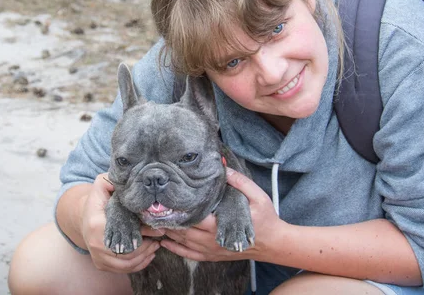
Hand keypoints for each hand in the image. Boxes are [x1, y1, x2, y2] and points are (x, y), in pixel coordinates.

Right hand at [81, 173, 161, 272]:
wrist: (82, 218)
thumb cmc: (96, 201)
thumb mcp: (101, 185)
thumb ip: (111, 180)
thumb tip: (125, 178)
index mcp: (96, 224)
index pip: (125, 234)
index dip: (145, 233)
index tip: (158, 229)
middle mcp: (95, 243)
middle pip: (128, 252)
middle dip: (147, 247)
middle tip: (159, 239)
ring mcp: (97, 256)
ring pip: (126, 264)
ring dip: (144, 257)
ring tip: (155, 246)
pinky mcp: (101, 264)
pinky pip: (122, 270)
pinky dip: (137, 265)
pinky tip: (148, 256)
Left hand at [161, 167, 281, 261]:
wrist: (273, 244)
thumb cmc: (265, 218)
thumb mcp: (256, 196)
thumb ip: (239, 182)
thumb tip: (223, 167)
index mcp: (218, 224)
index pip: (192, 216)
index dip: (176, 208)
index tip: (163, 200)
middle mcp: (210, 239)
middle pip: (182, 229)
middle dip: (166, 219)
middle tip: (150, 208)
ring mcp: (210, 250)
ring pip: (182, 241)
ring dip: (167, 232)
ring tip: (151, 221)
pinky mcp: (212, 256)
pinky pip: (188, 254)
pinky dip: (174, 249)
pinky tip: (164, 241)